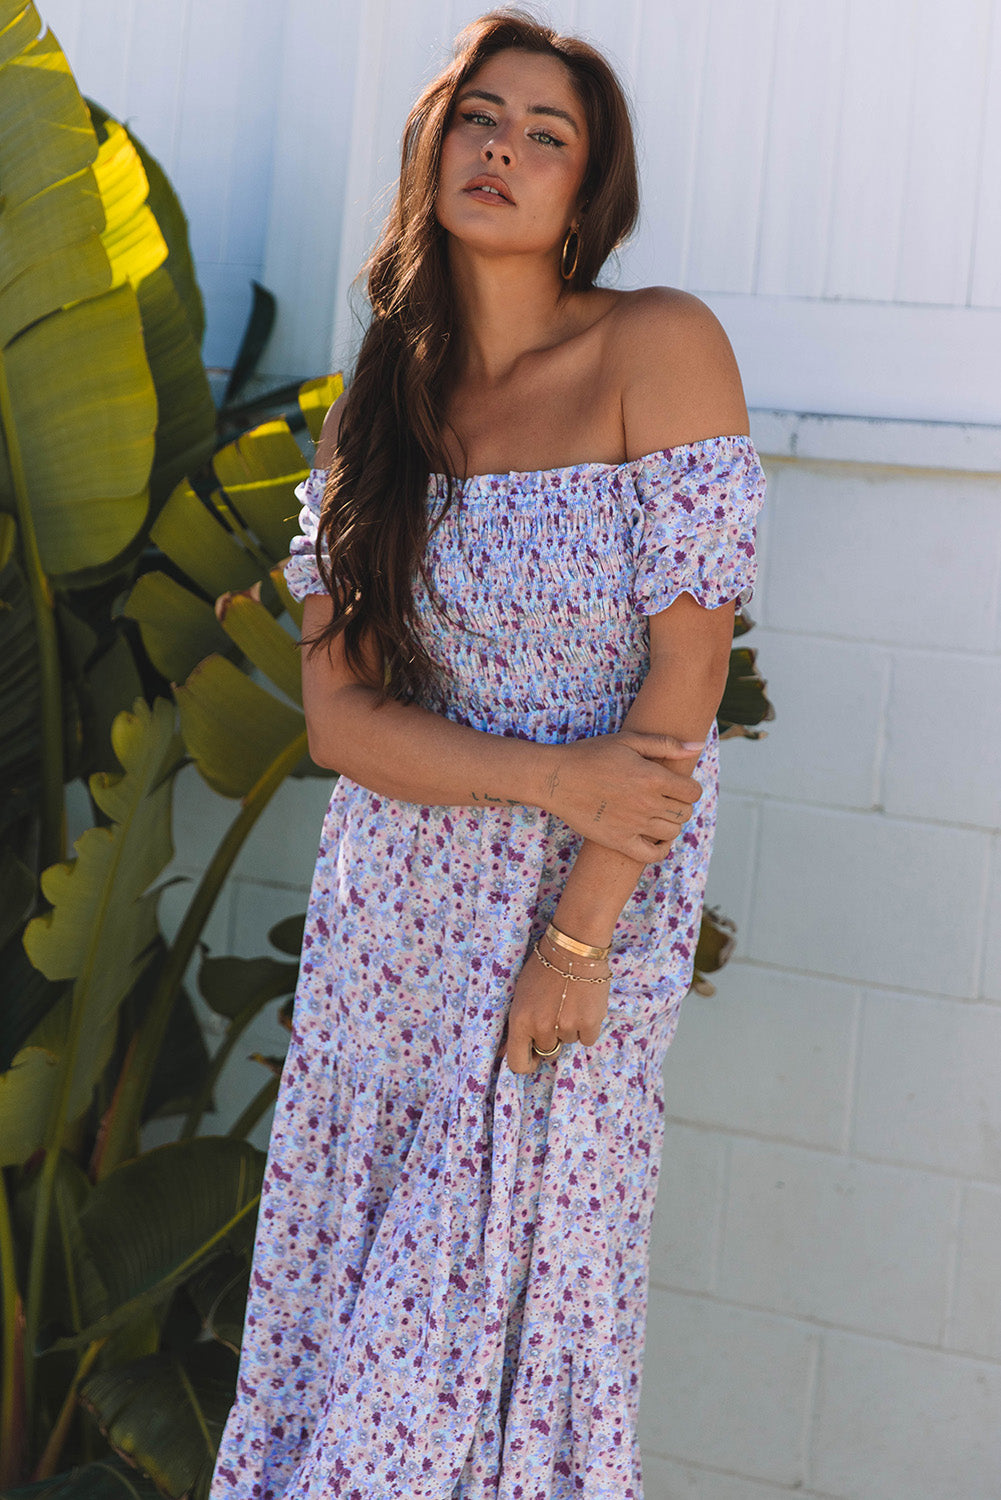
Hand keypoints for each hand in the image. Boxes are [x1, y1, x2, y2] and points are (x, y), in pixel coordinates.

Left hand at [503, 939, 610, 1074]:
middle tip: (555, 1015)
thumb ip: (515, 1025)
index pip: (518, 1063)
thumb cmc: (543, 967)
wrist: (573, 948)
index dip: (526, 1063)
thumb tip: (502, 1052)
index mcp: (520, 1021)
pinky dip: (587, 1027)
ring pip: (568, 1042)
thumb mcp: (520, 994)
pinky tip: (583, 1006)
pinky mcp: (590, 1023)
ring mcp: (567, 1027)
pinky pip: (587, 1039)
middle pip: (547, 1052)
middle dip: (551, 1039)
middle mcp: (542, 1027)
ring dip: (569, 1029)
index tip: (533, 1058)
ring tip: (570, 1003)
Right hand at [543, 730, 703, 862]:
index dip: (688, 788)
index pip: (693, 792)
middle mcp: (647, 803)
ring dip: (670, 823)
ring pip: (672, 832)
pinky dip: (661, 849)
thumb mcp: (628, 741)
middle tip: (664, 798)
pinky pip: (653, 855)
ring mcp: (634, 825)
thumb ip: (666, 744)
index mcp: (653, 777)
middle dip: (680, 804)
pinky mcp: (619, 841)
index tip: (676, 785)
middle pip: (685, 812)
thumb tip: (697, 745)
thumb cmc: (591, 755)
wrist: (557, 778)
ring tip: (656, 814)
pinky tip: (655, 838)